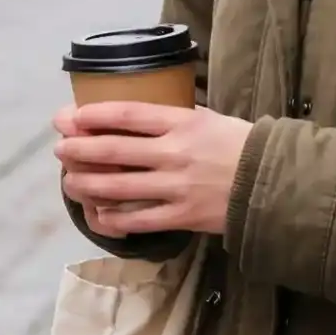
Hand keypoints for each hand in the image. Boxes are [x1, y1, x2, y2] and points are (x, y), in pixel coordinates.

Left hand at [54, 101, 253, 238]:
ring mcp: (177, 187)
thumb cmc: (242, 146)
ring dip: (86, 184)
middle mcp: (175, 153)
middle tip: (60, 148)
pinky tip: (99, 214)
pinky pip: (138, 219)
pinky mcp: (182, 216)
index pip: (127, 115)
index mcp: (183, 122)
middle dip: (79, 149)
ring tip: (69, 181)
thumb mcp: (210, 119)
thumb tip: (137, 116)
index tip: (71, 117)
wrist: (275, 184)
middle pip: (113, 150)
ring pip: (118, 187)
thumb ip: (175, 117)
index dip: (93, 115)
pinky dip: (114, 218)